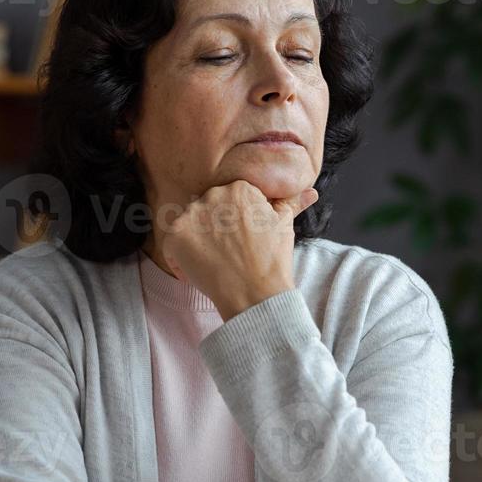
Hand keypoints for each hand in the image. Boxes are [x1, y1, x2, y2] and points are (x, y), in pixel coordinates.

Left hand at [159, 180, 318, 319]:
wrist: (255, 294)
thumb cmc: (272, 260)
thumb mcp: (284, 225)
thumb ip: (291, 203)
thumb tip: (310, 191)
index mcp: (240, 188)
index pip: (230, 198)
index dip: (235, 220)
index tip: (242, 238)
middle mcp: (214, 195)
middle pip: (208, 207)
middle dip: (214, 226)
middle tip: (229, 251)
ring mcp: (192, 214)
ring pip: (189, 224)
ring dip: (197, 240)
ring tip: (216, 260)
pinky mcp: (176, 235)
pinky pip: (171, 244)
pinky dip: (180, 258)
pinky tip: (199, 270)